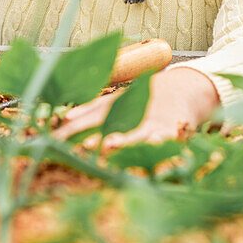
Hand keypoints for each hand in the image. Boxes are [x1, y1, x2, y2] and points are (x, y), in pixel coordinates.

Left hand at [52, 66, 219, 150]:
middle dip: (97, 135)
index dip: (75, 128)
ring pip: (138, 133)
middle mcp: (133, 114)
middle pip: (113, 125)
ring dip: (125, 141)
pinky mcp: (173, 131)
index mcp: (118, 107)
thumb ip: (92, 109)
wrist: (185, 88)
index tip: (57, 138)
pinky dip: (158, 148)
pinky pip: (165, 141)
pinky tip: (150, 154)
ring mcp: (153, 123)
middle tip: (81, 145)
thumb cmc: (145, 98)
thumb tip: (65, 117)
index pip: (92, 118)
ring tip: (111, 145)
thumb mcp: (119, 100)